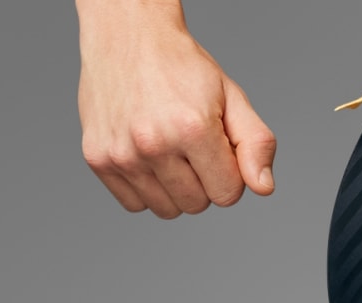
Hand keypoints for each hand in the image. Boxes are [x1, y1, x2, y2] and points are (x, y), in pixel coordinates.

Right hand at [77, 0, 274, 217]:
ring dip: (173, 187)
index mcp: (191, 128)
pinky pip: (134, 204)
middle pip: (196, 206)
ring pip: (167, 210)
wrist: (128, 33)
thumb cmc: (181, 67)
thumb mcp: (231, 96)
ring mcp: (121, 154)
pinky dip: (145, 188)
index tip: (215, 146)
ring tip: (166, 146)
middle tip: (187, 142)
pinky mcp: (97, 158)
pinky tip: (144, 153)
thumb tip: (263, 187)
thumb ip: (256, 143)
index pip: (227, 195)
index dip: (228, 173)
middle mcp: (152, 144)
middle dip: (201, 180)